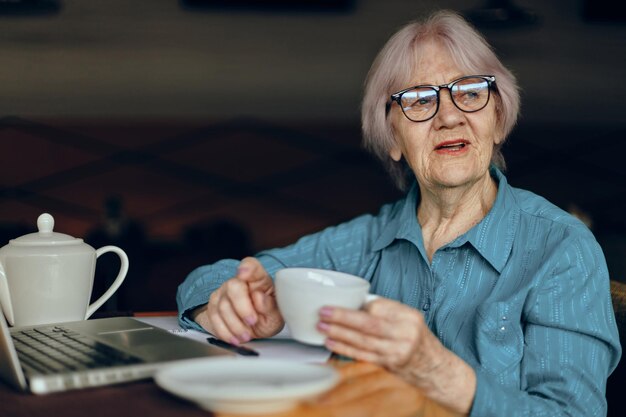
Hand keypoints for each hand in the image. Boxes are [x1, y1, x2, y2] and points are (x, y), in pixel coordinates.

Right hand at [193, 257, 283, 343]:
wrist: (252, 328)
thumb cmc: (266, 316)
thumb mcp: (276, 316)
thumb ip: (270, 307)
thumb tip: (259, 298)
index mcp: (258, 279)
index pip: (251, 266)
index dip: (247, 267)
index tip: (244, 273)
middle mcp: (238, 282)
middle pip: (233, 286)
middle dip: (242, 308)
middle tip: (252, 322)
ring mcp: (224, 293)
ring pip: (223, 306)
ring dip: (235, 325)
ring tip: (246, 335)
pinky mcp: (213, 306)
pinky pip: (214, 318)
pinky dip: (225, 332)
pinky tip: (235, 338)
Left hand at [316, 297, 475, 413]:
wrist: (436, 367)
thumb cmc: (416, 338)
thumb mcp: (408, 319)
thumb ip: (385, 311)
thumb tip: (354, 302)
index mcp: (408, 316)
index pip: (378, 307)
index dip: (355, 306)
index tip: (335, 302)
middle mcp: (405, 333)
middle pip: (369, 324)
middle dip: (342, 318)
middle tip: (322, 312)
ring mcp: (398, 351)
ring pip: (363, 341)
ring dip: (339, 334)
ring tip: (321, 327)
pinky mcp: (390, 365)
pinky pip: (363, 355)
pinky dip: (345, 349)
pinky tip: (332, 343)